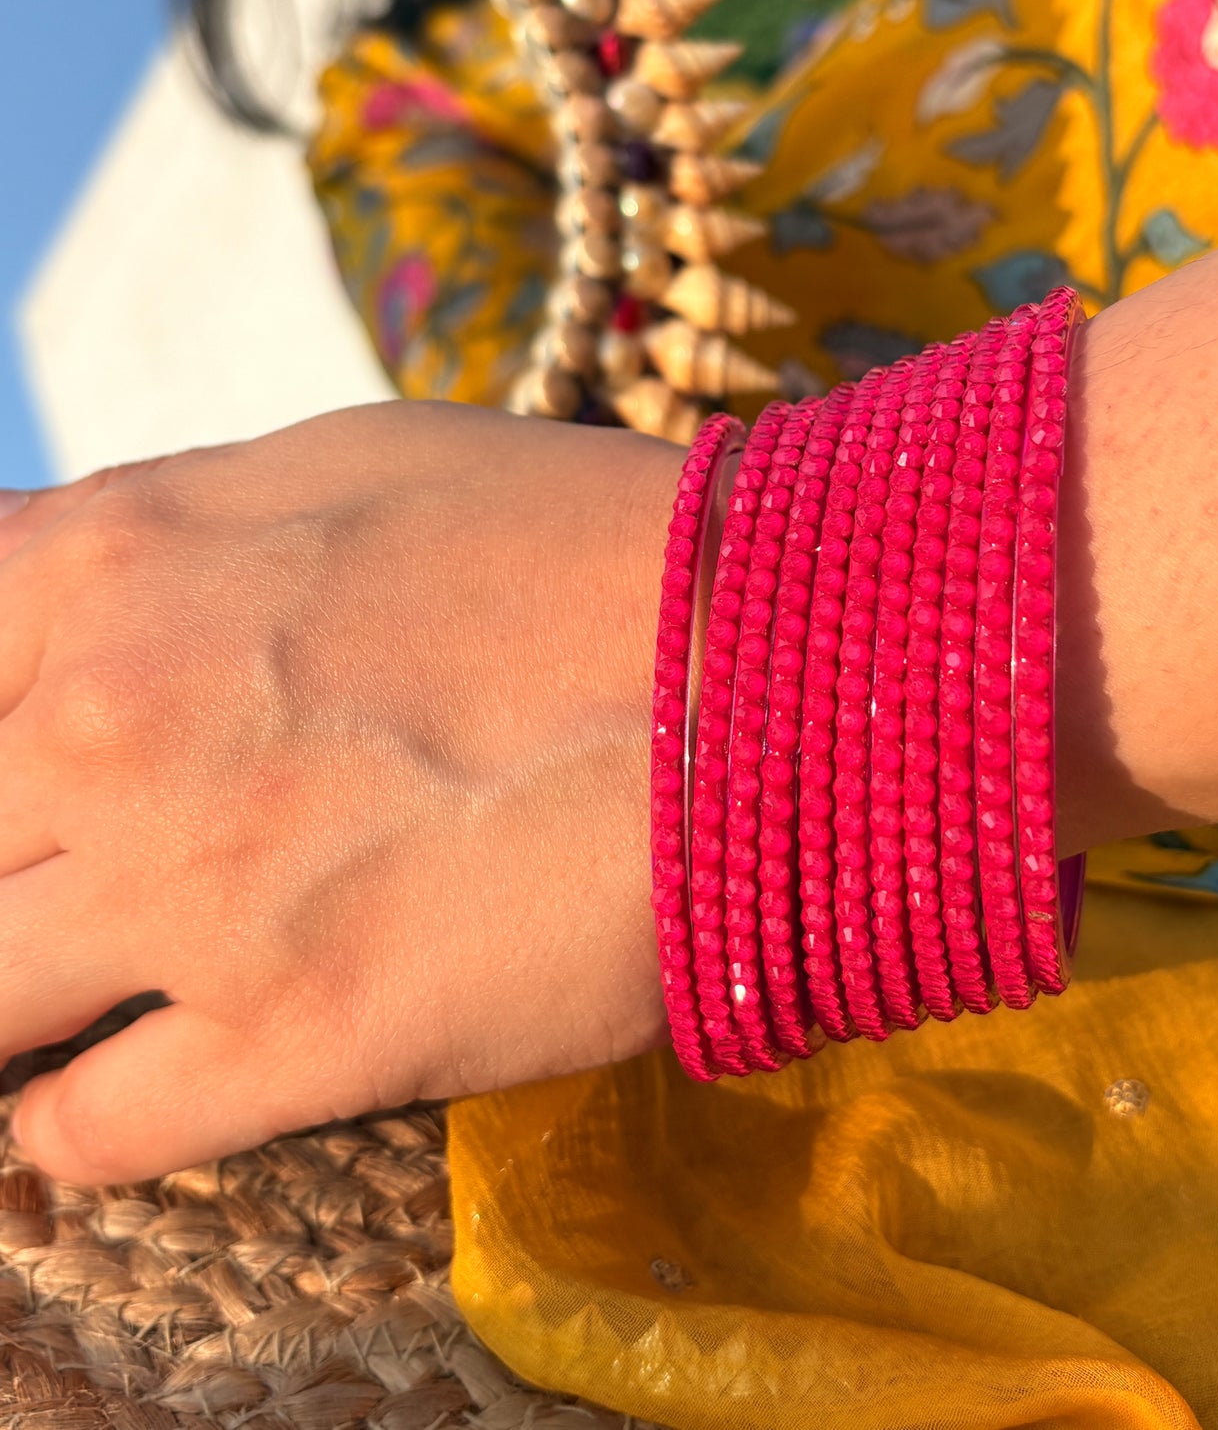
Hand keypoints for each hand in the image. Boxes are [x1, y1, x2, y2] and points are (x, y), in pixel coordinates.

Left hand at [0, 402, 679, 1184]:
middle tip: (93, 875)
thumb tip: (70, 604)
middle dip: (17, 859)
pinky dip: (76, 1118)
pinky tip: (141, 1075)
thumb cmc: (570, 536)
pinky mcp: (296, 1039)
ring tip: (90, 988)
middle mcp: (110, 721)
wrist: (762, 654)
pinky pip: (79, 1133)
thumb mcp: (338, 466)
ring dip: (22, 997)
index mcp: (112, 562)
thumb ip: (161, 537)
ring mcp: (194, 892)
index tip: (33, 782)